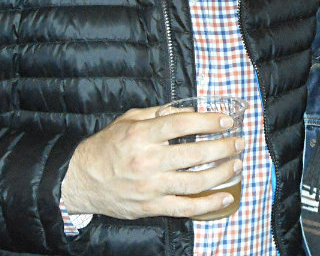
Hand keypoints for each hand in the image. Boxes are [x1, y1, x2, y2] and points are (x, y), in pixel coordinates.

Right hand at [59, 106, 244, 219]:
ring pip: (196, 181)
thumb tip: (186, 111)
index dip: (208, 121)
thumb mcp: (127, 121)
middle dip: (223, 147)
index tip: (225, 120)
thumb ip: (157, 114)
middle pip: (195, 153)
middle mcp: (148, 161)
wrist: (81, 180)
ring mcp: (151, 186)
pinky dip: (209, 204)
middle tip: (238, 142)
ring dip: (222, 173)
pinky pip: (186, 207)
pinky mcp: (151, 206)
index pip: (182, 124)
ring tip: (237, 165)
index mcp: (141, 135)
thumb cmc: (106, 147)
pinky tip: (226, 197)